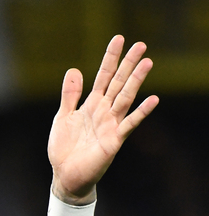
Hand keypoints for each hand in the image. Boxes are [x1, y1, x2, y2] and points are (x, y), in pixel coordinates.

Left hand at [48, 35, 158, 201]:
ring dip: (136, 81)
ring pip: (125, 98)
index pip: (103, 76)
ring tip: (147, 62)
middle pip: (118, 83)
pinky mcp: (113, 141)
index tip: (119, 38)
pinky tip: (153, 100)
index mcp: (91, 104)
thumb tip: (74, 69)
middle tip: (140, 45)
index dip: (110, 58)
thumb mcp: (62, 118)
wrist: (65, 176)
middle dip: (128, 64)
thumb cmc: (64, 149)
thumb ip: (69, 95)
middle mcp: (104, 111)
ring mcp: (110, 125)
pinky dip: (140, 112)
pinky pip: (129, 124)